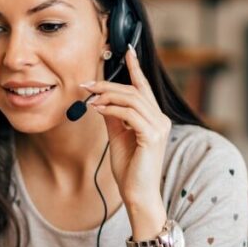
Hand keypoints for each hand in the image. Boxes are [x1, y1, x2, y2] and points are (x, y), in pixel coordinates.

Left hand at [81, 45, 171, 207]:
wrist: (137, 194)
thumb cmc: (129, 170)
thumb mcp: (118, 137)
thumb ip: (114, 117)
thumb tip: (101, 100)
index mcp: (155, 119)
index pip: (144, 88)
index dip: (135, 68)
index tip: (127, 52)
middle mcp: (161, 119)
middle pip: (134, 91)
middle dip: (109, 85)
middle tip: (87, 84)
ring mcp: (159, 127)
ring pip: (131, 99)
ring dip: (107, 96)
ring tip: (89, 98)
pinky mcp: (152, 136)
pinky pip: (129, 114)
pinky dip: (111, 109)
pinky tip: (98, 109)